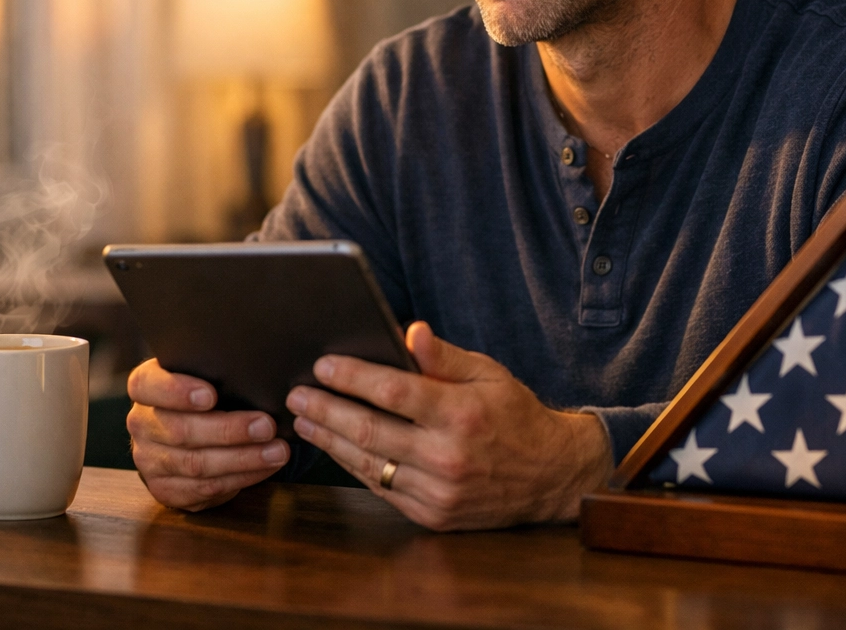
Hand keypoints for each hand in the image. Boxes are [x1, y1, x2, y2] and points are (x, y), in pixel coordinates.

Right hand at [127, 358, 289, 510]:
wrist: (188, 430)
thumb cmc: (206, 390)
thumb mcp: (203, 372)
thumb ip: (216, 369)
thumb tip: (256, 367)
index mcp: (146, 387)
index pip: (147, 386)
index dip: (177, 391)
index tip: (212, 395)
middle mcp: (142, 423)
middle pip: (180, 431)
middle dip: (229, 430)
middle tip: (266, 426)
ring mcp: (150, 460)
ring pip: (196, 464)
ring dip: (243, 459)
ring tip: (277, 451)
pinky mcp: (166, 489)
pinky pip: (205, 488)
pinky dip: (241, 478)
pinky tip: (265, 467)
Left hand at [284, 322, 611, 530]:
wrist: (549, 477)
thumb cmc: (515, 414)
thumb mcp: (489, 374)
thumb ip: (444, 356)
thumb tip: (409, 330)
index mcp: (462, 413)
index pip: (393, 391)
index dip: (352, 376)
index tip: (322, 364)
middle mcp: (448, 456)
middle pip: (369, 430)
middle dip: (326, 409)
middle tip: (296, 393)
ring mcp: (438, 491)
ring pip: (368, 463)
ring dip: (329, 440)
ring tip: (305, 419)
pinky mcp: (432, 515)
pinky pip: (380, 488)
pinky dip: (352, 466)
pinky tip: (335, 448)